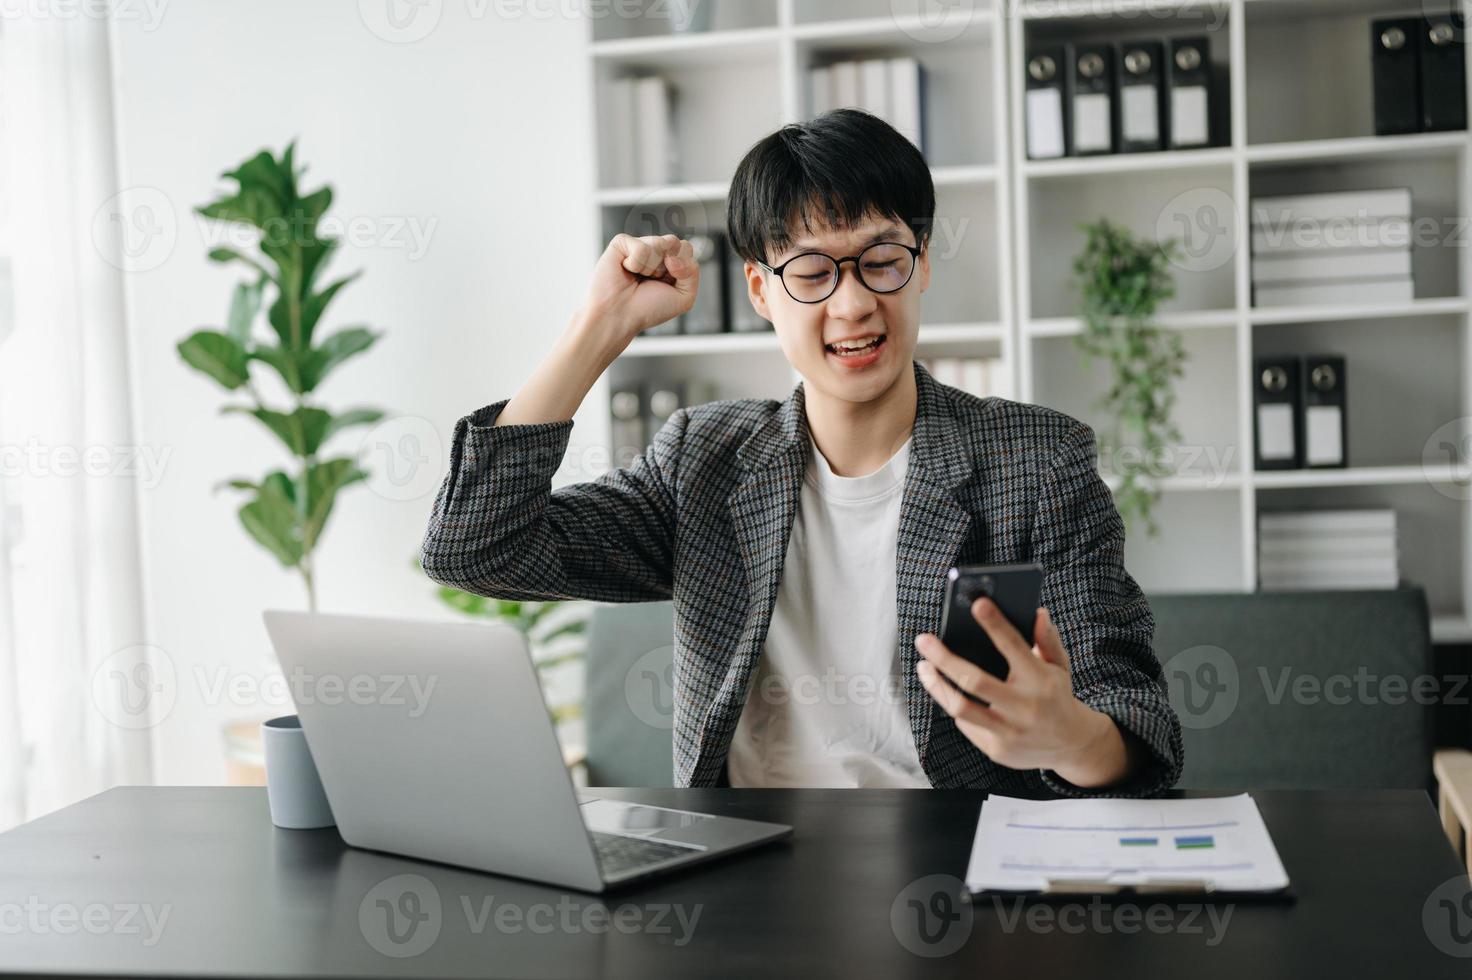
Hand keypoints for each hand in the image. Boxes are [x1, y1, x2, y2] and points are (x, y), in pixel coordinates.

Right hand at [582, 233, 699, 342]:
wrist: (619, 316)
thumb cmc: (648, 309)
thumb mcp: (684, 297)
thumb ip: (692, 271)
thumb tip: (672, 254)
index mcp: (670, 261)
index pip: (686, 249)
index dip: (682, 267)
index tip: (669, 284)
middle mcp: (655, 251)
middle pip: (676, 243)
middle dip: (670, 266)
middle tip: (652, 281)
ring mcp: (638, 245)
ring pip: (661, 243)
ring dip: (652, 268)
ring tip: (638, 277)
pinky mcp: (621, 243)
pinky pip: (641, 247)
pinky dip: (636, 264)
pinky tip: (626, 270)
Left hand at [913, 599, 1129, 787]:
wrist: (1071, 746)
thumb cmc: (1057, 696)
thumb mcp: (1060, 666)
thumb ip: (1047, 639)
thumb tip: (1037, 612)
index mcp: (1041, 681)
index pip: (1013, 646)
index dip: (995, 624)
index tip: (977, 604)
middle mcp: (1024, 708)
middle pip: (973, 681)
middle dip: (943, 658)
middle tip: (923, 640)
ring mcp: (1009, 732)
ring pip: (960, 707)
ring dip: (935, 685)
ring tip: (923, 667)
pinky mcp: (997, 749)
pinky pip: (966, 724)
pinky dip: (956, 705)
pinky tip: (949, 692)